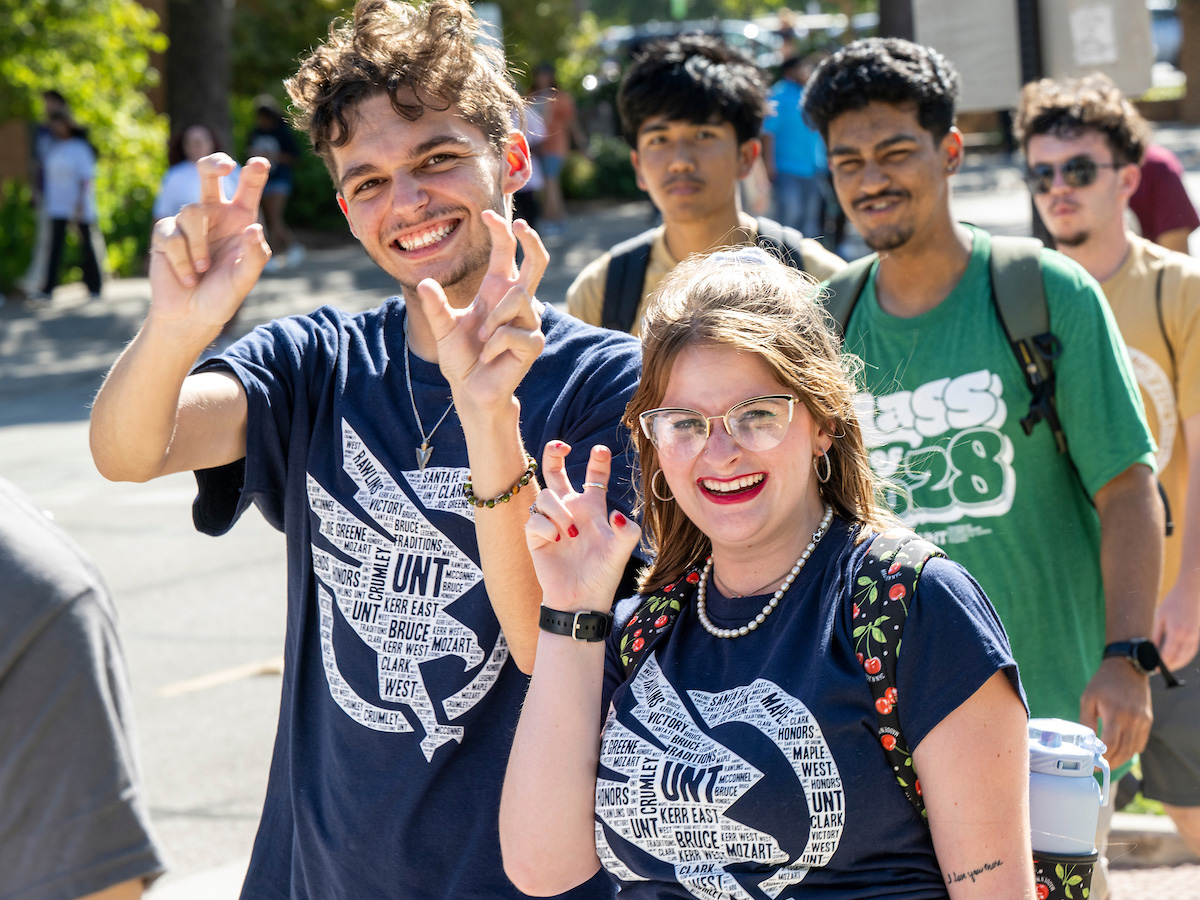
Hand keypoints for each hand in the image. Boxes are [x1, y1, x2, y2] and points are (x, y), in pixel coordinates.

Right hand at [147, 153, 271, 337]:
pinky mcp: (165, 233)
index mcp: (239, 220)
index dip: (254, 174)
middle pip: (209, 174)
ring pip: (192, 212)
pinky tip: (188, 278)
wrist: (191, 316)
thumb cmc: (223, 296)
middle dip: (215, 163)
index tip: (261, 162)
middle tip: (226, 166)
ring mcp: (188, 222)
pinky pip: (172, 235)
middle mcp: (215, 214)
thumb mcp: (245, 280)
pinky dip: (182, 260)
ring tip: (203, 271)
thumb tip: (254, 229)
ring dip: (199, 247)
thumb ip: (255, 256)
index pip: (248, 191)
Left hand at [416, 213, 547, 412]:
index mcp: (497, 291)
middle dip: (532, 240)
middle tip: (521, 225)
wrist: (471, 389)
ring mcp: (529, 322)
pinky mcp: (533, 343)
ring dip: (494, 318)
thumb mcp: (443, 327)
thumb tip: (424, 282)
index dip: (501, 231)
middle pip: (537, 262)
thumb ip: (436, 306)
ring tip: (483, 339)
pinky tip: (490, 357)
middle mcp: (517, 302)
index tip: (487, 213)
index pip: (506, 252)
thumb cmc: (462, 357)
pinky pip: (513, 332)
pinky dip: (494, 345)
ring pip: (519, 298)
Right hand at [525, 442, 640, 611]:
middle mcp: (570, 510)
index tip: (601, 450)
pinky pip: (535, 519)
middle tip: (560, 446)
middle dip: (554, 454)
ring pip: (545, 494)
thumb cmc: (603, 575)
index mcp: (593, 509)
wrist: (581, 599)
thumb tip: (617, 513)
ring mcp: (551, 521)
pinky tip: (558, 541)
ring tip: (570, 533)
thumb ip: (626, 531)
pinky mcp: (536, 536)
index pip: (594, 477)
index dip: (597, 461)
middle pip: (556, 472)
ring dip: (558, 509)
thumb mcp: (621, 552)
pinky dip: (546, 527)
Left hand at [1079, 658, 1151, 768]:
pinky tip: (1120, 752)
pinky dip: (1131, 750)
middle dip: (1110, 763)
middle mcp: (1133, 720)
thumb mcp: (1088, 698)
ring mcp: (1143, 721)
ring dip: (1121, 759)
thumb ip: (1086, 721)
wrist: (1127, 667)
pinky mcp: (1148, 721)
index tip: (1092, 764)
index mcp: (1116, 714)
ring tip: (1108, 763)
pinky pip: (1141, 742)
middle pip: (1123, 751)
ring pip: (1133, 750)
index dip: (1101, 758)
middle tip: (1099, 768)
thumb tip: (1084, 742)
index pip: (1110, 745)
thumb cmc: (1104, 682)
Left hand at [1152, 582, 1199, 670]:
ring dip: (1177, 664)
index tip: (1154, 668)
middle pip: (1179, 658)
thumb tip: (1152, 649)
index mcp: (1177, 631)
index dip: (1161, 663)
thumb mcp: (1160, 617)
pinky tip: (1177, 659)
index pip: (1168, 654)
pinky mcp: (1197, 635)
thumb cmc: (1173, 602)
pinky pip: (1191, 651)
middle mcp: (1188, 636)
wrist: (1191, 592)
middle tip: (1158, 670)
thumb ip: (1156, 634)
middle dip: (1169, 666)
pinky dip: (1184, 657)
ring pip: (1187, 657)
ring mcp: (1195, 636)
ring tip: (1166, 667)